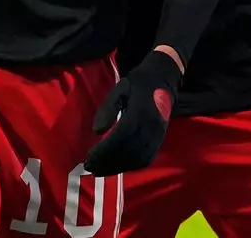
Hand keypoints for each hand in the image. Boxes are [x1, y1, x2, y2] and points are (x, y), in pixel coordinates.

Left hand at [84, 49, 181, 175]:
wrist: (162, 80)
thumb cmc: (136, 84)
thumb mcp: (118, 90)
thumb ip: (107, 109)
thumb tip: (97, 132)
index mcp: (140, 111)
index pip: (121, 136)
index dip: (104, 149)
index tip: (88, 157)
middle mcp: (151, 127)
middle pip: (129, 151)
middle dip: (108, 162)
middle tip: (90, 167)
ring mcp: (158, 135)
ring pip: (137, 159)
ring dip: (118, 168)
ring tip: (100, 170)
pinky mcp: (160, 141)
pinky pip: (146, 159)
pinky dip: (130, 167)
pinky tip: (116, 168)